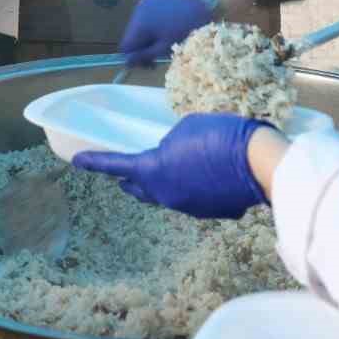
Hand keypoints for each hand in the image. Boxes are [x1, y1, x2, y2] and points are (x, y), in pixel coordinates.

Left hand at [73, 113, 271, 218]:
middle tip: (126, 172)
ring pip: (169, 193)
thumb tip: (175, 157)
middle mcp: (167, 195)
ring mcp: (190, 207)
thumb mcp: (187, 127)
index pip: (117, 165)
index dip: (95, 162)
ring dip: (167, 181)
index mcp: (154, 171)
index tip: (77, 161)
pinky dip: (194, 186)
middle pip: (141, 188)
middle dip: (131, 179)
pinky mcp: (213, 212)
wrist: (261, 163)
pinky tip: (209, 173)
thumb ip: (171, 143)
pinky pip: (195, 197)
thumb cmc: (221, 136)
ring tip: (176, 165)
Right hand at [118, 0, 212, 65]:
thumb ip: (144, 56)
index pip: (125, 46)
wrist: (202, 7)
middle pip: (132, 34)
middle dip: (142, 45)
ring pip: (138, 24)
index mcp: (140, 24)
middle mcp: (138, 9)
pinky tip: (165, 24)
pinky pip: (146, 13)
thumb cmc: (186, 31)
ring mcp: (145, 0)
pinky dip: (152, 21)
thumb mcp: (164, 48)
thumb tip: (127, 62)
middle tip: (156, 56)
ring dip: (147, 33)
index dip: (134, 57)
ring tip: (163, 38)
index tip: (147, 63)